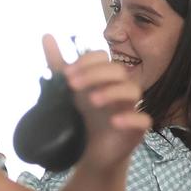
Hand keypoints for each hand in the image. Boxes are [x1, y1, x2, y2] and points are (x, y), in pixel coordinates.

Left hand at [46, 35, 149, 170]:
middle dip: (96, 74)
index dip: (87, 62)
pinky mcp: (136, 130)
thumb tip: (46, 36)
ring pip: (134, 90)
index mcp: (103, 79)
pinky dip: (131, 118)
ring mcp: (129, 109)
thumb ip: (57, 65)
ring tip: (92, 101)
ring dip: (112, 92)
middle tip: (72, 86)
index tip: (67, 74)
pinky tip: (114, 121)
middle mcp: (118, 90)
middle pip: (118, 71)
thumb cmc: (84, 119)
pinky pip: (143, 120)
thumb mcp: (67, 91)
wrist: (90, 155)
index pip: (103, 58)